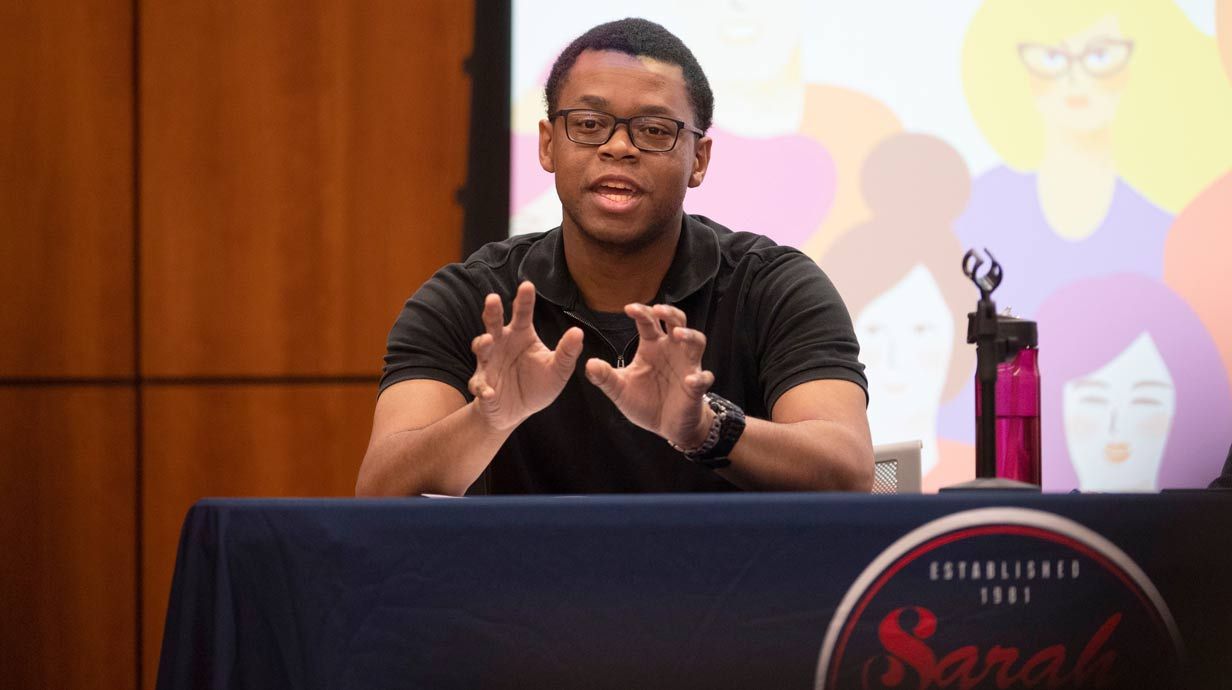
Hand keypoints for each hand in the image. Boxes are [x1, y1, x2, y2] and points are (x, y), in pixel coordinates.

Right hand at [469, 281, 583, 430]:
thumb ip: (567, 352)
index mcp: (521, 335)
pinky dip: (483, 388)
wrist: (518, 411)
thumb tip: (578, 332)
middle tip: (492, 299)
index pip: (522, 313)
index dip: (524, 300)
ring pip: (482, 348)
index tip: (527, 285)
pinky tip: (489, 392)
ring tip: (487, 340)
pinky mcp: (483, 385)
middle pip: (494, 323)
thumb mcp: (558, 370)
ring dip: (482, 343)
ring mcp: (489, 363)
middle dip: (492, 311)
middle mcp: (502, 344)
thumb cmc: (537, 384)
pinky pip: (480, 385)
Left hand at [584, 303, 714, 447]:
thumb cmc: (645, 401)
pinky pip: (703, 378)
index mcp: (652, 346)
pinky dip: (699, 378)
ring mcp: (687, 366)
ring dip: (689, 335)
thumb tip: (588, 364)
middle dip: (669, 312)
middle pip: (677, 321)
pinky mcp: (697, 387)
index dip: (641, 312)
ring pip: (696, 341)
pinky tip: (690, 380)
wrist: (665, 426)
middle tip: (658, 309)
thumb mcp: (619, 389)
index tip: (628, 308)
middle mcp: (671, 350)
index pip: (648, 322)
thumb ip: (604, 377)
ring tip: (677, 334)